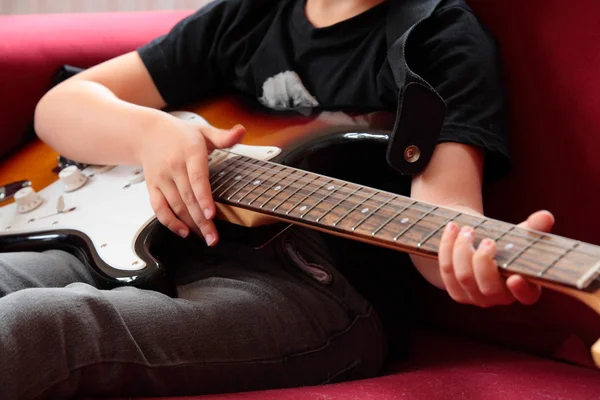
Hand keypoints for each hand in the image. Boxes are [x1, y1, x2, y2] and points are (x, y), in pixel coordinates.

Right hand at [139, 116, 244, 244]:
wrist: (147, 134)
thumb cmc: (180, 135)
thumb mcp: (204, 131)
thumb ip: (224, 137)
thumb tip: (241, 131)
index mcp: (190, 153)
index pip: (197, 178)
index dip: (204, 198)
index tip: (211, 214)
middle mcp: (174, 167)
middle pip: (188, 198)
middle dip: (201, 220)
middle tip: (214, 238)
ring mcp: (162, 179)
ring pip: (176, 206)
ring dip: (190, 224)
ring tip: (205, 237)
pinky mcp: (152, 188)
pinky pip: (159, 208)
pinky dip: (170, 222)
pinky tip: (184, 232)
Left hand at [438, 210, 554, 307]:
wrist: (475, 246)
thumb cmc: (505, 243)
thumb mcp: (519, 235)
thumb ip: (534, 227)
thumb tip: (546, 216)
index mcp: (525, 287)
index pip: (527, 296)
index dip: (521, 290)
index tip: (515, 277)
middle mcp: (500, 298)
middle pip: (488, 288)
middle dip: (484, 261)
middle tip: (487, 239)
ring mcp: (476, 298)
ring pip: (464, 277)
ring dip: (462, 249)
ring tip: (466, 229)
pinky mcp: (456, 292)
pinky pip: (447, 271)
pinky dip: (447, 247)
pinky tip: (451, 229)